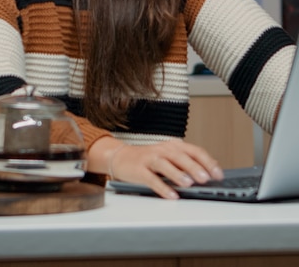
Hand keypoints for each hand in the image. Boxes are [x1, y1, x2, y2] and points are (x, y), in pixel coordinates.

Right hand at [90, 137, 223, 198]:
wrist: (121, 157)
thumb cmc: (149, 159)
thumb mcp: (170, 156)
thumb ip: (188, 162)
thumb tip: (210, 170)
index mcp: (174, 146)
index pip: (194, 151)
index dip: (207, 162)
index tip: (218, 174)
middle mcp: (163, 150)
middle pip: (181, 156)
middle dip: (194, 167)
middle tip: (206, 178)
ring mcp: (150, 159)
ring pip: (166, 164)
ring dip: (178, 174)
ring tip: (189, 184)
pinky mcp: (139, 170)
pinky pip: (152, 179)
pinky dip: (162, 187)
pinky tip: (171, 195)